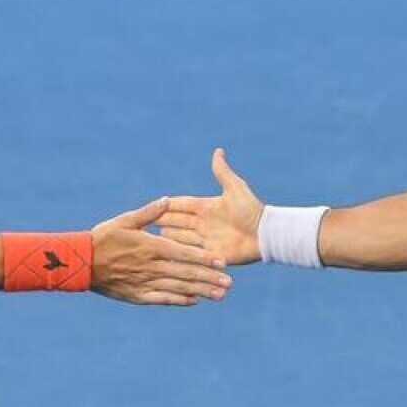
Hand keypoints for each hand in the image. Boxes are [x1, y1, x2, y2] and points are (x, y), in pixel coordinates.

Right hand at [91, 197, 230, 305]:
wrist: (80, 262)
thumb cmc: (102, 238)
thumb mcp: (124, 220)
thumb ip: (148, 213)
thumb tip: (167, 199)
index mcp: (150, 246)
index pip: (183, 253)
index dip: (204, 258)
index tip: (221, 262)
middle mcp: (151, 266)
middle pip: (185, 273)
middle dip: (209, 278)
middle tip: (229, 284)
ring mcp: (144, 282)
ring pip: (177, 288)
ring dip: (200, 291)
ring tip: (219, 295)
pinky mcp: (137, 295)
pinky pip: (161, 299)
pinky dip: (178, 300)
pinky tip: (194, 301)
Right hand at [157, 148, 263, 265]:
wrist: (264, 235)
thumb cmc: (251, 211)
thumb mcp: (235, 188)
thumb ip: (222, 172)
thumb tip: (217, 151)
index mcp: (206, 207)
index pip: (181, 204)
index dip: (167, 205)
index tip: (151, 204)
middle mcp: (203, 223)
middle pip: (176, 221)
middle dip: (161, 221)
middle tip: (142, 223)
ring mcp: (205, 240)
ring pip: (179, 238)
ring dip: (167, 238)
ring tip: (149, 239)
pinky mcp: (209, 254)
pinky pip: (190, 254)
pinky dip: (178, 253)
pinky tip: (164, 255)